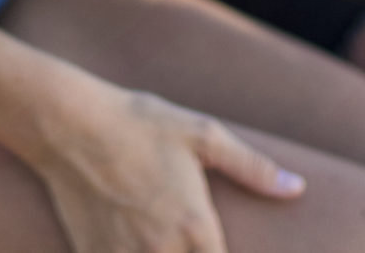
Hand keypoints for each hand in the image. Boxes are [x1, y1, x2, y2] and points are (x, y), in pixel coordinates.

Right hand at [31, 77, 304, 252]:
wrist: (68, 124)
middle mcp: (163, 251)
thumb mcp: (202, 135)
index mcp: (197, 228)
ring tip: (165, 243)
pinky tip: (135, 244)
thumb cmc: (139, 124)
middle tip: (191, 242)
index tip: (217, 248)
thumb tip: (296, 188)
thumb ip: (253, 168)